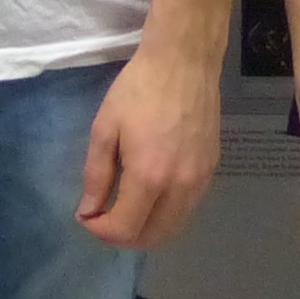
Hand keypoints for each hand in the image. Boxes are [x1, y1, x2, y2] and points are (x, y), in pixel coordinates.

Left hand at [80, 37, 222, 248]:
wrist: (184, 61)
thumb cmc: (138, 89)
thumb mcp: (105, 129)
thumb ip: (96, 176)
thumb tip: (89, 211)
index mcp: (149, 176)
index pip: (125, 229)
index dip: (101, 231)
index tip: (87, 216)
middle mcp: (180, 186)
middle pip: (154, 237)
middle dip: (124, 237)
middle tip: (104, 218)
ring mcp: (201, 180)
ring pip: (175, 228)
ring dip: (148, 230)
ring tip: (125, 211)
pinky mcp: (212, 170)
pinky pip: (189, 209)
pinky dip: (167, 215)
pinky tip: (151, 197)